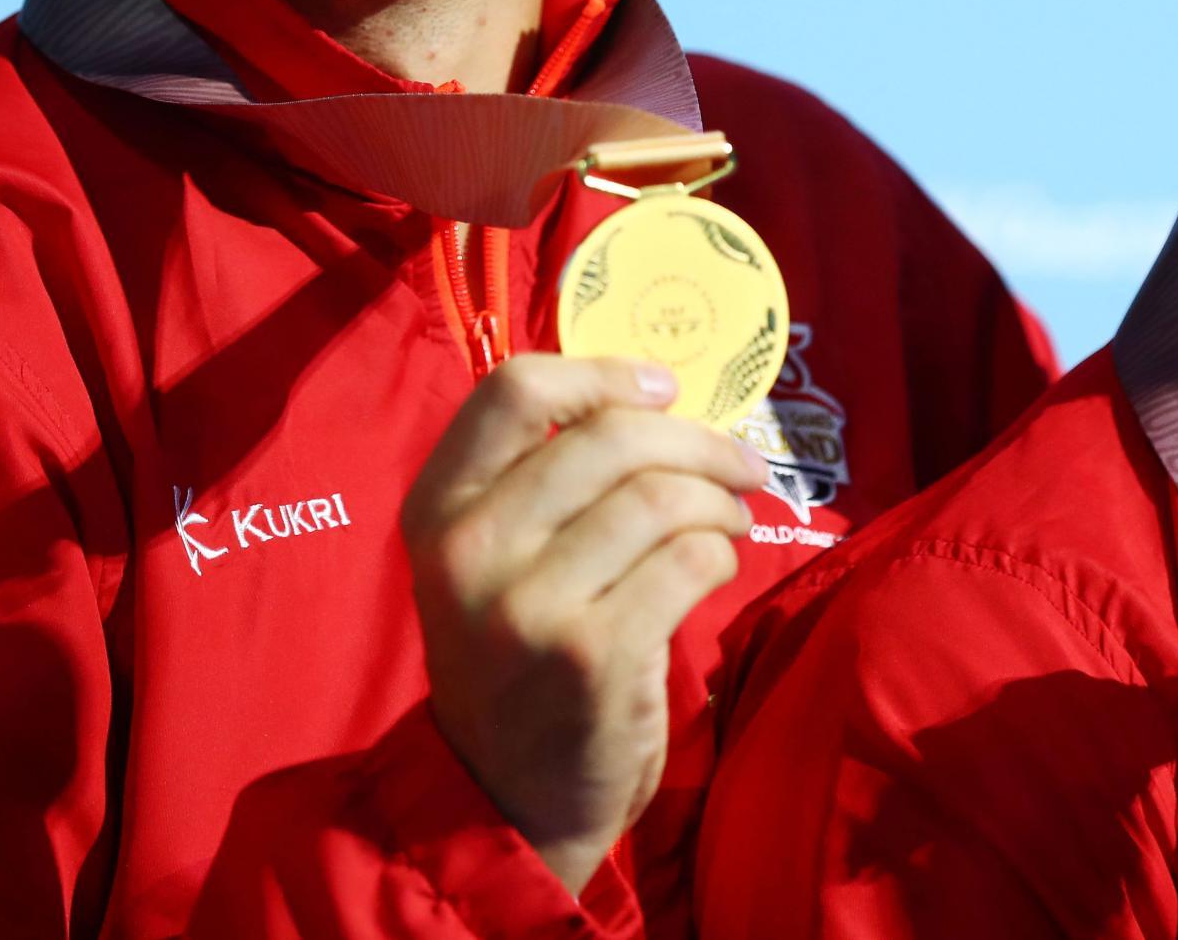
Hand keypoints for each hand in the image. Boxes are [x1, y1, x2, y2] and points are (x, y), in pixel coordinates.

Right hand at [400, 354, 765, 894]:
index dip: (603, 374)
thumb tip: (653, 394)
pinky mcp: (593, 656)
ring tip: (733, 519)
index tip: (662, 386)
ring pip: (659, 498)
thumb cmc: (518, 661)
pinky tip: (715, 570)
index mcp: (438, 509)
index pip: (513, 390)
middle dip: (697, 441)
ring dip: (719, 500)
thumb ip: (540, 480)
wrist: (507, 803)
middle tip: (739, 465)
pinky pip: (689, 561)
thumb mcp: (490, 561)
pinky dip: (721, 553)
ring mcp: (529, 606)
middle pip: (610, 437)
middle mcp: (471, 549)